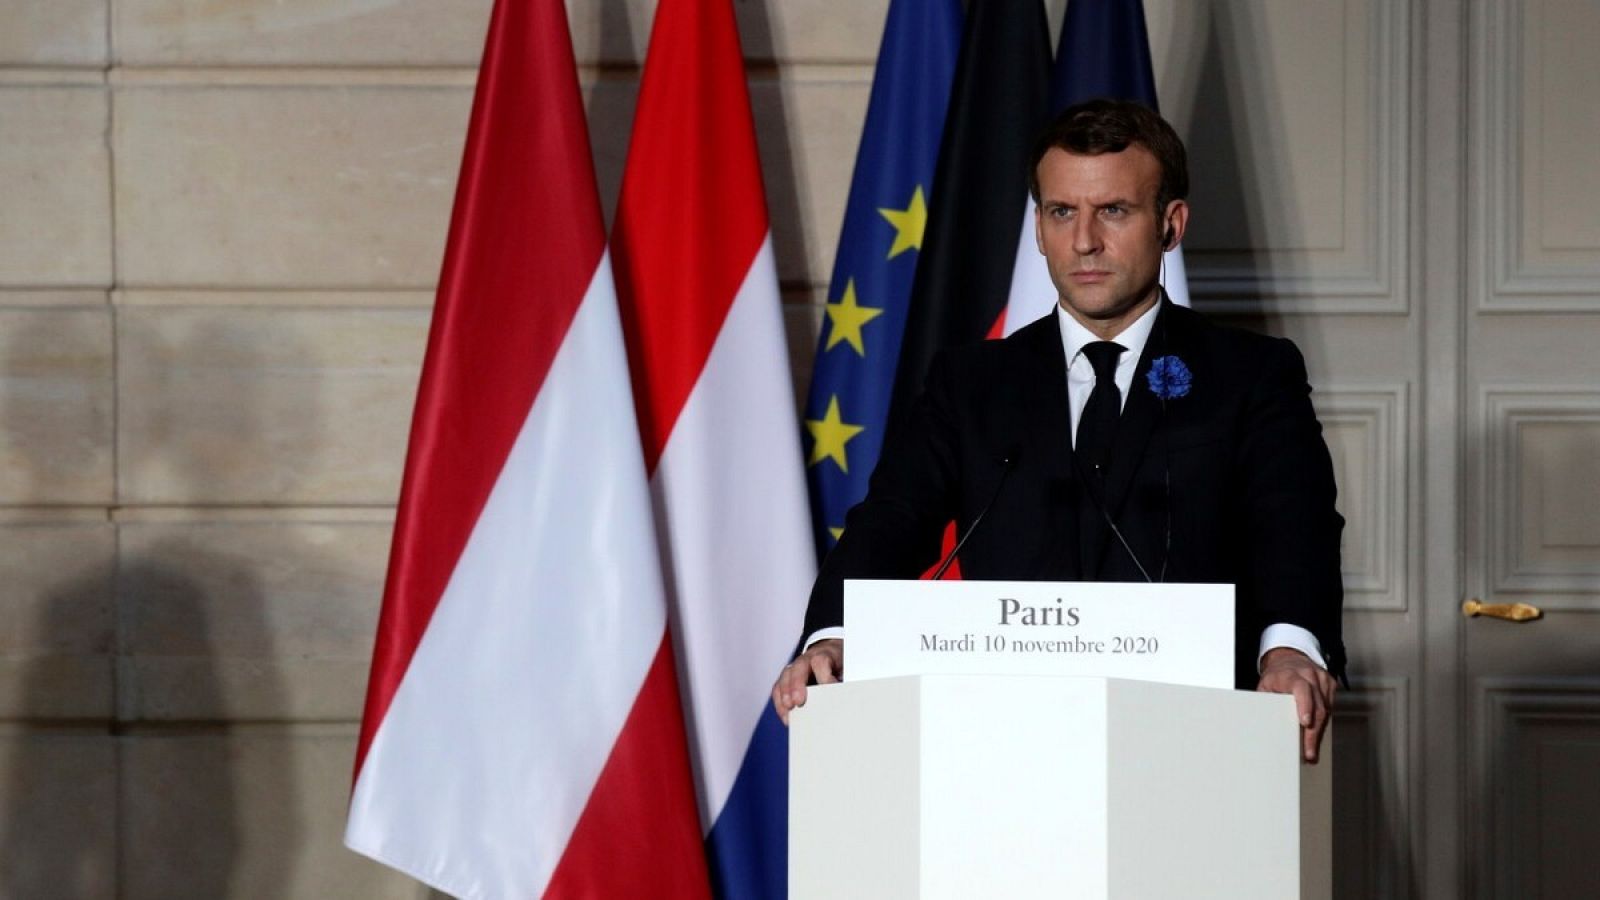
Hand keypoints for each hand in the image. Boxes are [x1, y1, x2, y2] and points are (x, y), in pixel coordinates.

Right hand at [771, 639, 842, 724]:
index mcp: (825, 654)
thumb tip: (846, 699)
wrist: (831, 653)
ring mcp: (795, 667)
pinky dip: (780, 703)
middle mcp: (807, 659)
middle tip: (799, 701)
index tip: (830, 691)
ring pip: (786, 677)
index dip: (824, 677)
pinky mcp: (787, 678)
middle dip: (797, 685)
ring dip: (785, 694)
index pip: (820, 662)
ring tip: (789, 710)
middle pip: (799, 668)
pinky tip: (786, 716)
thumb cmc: (839, 664)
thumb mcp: (848, 667)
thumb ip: (845, 680)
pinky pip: (778, 688)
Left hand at [1256, 647, 1336, 763]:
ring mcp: (1322, 679)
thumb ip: (1265, 703)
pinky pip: (1330, 707)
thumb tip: (1260, 725)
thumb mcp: (1265, 685)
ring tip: (1311, 749)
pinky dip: (1323, 722)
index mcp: (1291, 675)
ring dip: (1319, 731)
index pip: (1301, 689)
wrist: (1289, 658)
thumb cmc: (1276, 676)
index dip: (1305, 706)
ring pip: (1326, 710)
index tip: (1305, 723)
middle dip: (1313, 733)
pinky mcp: (1330, 684)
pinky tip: (1316, 733)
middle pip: (1317, 706)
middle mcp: (1309, 675)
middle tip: (1309, 753)